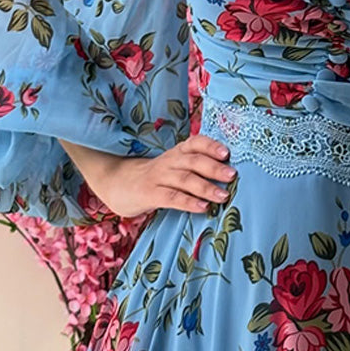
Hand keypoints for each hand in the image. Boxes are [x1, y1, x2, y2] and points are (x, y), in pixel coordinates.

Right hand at [94, 134, 237, 218]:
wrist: (116, 182)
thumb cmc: (155, 176)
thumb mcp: (173, 166)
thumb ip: (195, 167)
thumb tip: (229, 175)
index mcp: (177, 152)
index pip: (195, 143)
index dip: (211, 146)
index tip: (227, 152)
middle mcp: (169, 161)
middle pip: (193, 161)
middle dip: (214, 168)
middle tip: (232, 175)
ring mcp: (158, 177)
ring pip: (184, 179)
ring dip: (206, 187)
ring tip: (223, 195)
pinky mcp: (149, 194)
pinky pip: (171, 197)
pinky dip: (188, 202)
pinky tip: (202, 207)